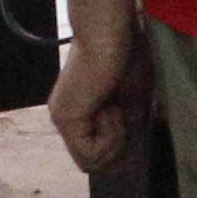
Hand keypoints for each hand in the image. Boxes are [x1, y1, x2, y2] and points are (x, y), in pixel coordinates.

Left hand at [51, 17, 154, 172]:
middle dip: (116, 146)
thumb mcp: (133, 98)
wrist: (113, 34)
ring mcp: (63, 118)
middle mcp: (65, 117)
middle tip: (121, 114)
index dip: (117, 148)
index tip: (125, 117)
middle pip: (92, 163)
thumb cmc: (127, 55)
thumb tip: (133, 157)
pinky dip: (110, 136)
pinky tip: (110, 110)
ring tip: (115, 109)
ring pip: (92, 162)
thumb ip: (130, 125)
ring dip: (115, 140)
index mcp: (78, 110)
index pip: (94, 154)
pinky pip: (91, 153)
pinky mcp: (67, 118)